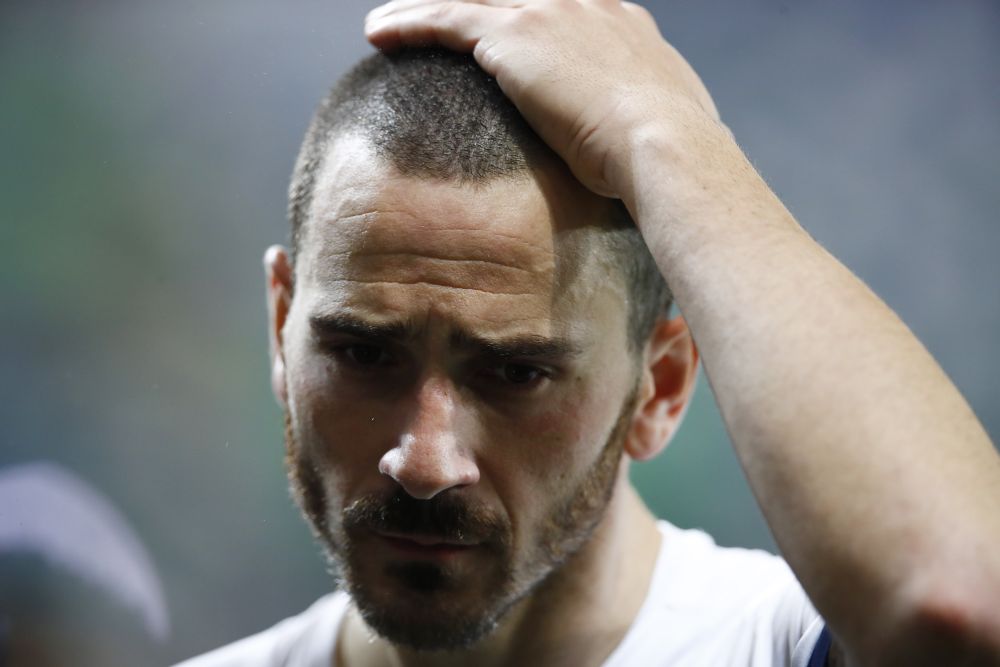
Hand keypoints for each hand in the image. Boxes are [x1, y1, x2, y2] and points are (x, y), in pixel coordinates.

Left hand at [365, 0, 721, 199]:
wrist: (663, 144)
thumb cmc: (669, 154)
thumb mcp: (667, 124)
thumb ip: (645, 120)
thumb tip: (645, 149)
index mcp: (620, 21)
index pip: (563, 6)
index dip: (528, 12)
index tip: (505, 30)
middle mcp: (582, 4)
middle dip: (476, 3)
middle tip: (443, 17)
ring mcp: (546, 13)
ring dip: (424, 8)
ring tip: (389, 23)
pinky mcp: (512, 36)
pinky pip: (444, 18)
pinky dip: (408, 24)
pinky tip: (377, 35)